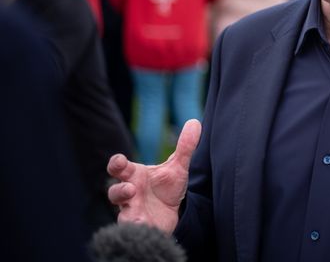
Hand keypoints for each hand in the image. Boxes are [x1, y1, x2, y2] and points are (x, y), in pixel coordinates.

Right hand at [107, 119, 200, 233]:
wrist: (171, 216)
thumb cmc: (167, 190)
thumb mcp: (178, 167)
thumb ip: (185, 146)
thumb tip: (195, 122)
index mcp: (135, 176)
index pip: (119, 168)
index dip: (116, 164)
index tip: (120, 161)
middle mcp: (129, 194)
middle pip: (114, 191)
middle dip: (118, 188)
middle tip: (130, 186)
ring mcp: (131, 211)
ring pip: (120, 211)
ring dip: (126, 205)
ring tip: (134, 196)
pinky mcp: (138, 226)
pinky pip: (131, 228)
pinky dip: (135, 226)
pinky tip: (142, 224)